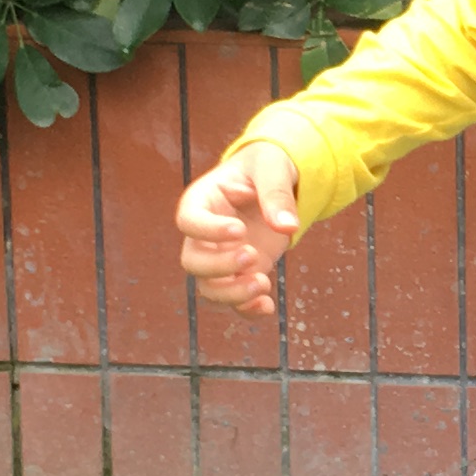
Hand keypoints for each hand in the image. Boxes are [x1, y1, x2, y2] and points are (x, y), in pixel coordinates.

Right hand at [177, 140, 300, 318]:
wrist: (275, 180)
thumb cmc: (267, 165)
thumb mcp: (272, 167)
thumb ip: (276, 193)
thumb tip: (286, 227)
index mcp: (202, 201)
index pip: (189, 221)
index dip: (209, 230)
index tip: (239, 230)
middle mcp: (204, 234)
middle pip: (193, 261)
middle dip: (220, 266)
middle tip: (253, 254)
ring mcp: (220, 257)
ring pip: (208, 288)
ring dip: (232, 294)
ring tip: (263, 283)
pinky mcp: (239, 274)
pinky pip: (233, 301)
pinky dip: (247, 310)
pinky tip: (268, 306)